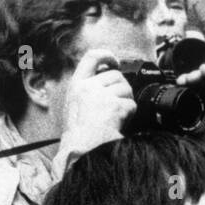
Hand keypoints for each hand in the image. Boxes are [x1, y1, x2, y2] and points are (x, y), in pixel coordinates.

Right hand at [55, 48, 136, 169]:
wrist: (82, 149)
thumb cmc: (79, 133)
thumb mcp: (73, 105)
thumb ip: (87, 91)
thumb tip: (104, 81)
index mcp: (77, 84)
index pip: (91, 57)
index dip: (106, 55)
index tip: (115, 62)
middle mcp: (88, 87)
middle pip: (116, 75)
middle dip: (122, 87)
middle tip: (119, 103)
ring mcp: (101, 96)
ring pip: (126, 88)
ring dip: (127, 100)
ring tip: (118, 115)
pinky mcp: (114, 106)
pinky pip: (131, 104)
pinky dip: (130, 113)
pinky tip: (121, 121)